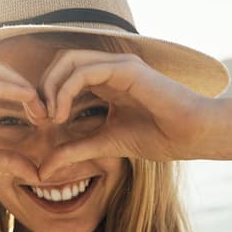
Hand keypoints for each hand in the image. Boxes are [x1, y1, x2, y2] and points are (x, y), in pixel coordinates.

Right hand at [0, 62, 47, 186]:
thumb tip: (33, 171)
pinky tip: (22, 99)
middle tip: (50, 111)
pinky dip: (1, 88)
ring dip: (20, 87)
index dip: (26, 97)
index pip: (1, 83)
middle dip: (28, 89)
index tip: (47, 117)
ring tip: (40, 106)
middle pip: (1, 73)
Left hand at [36, 49, 217, 178]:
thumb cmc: (159, 137)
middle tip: (39, 118)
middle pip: (60, 61)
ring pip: (69, 60)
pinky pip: (85, 71)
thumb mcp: (105, 145)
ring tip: (51, 117)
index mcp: (105, 79)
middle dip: (43, 87)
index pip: (63, 72)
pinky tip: (63, 114)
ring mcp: (118, 64)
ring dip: (51, 88)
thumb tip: (43, 170)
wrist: (192, 136)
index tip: (41, 124)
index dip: (45, 94)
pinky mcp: (126, 69)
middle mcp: (110, 66)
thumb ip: (74, 151)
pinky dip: (66, 90)